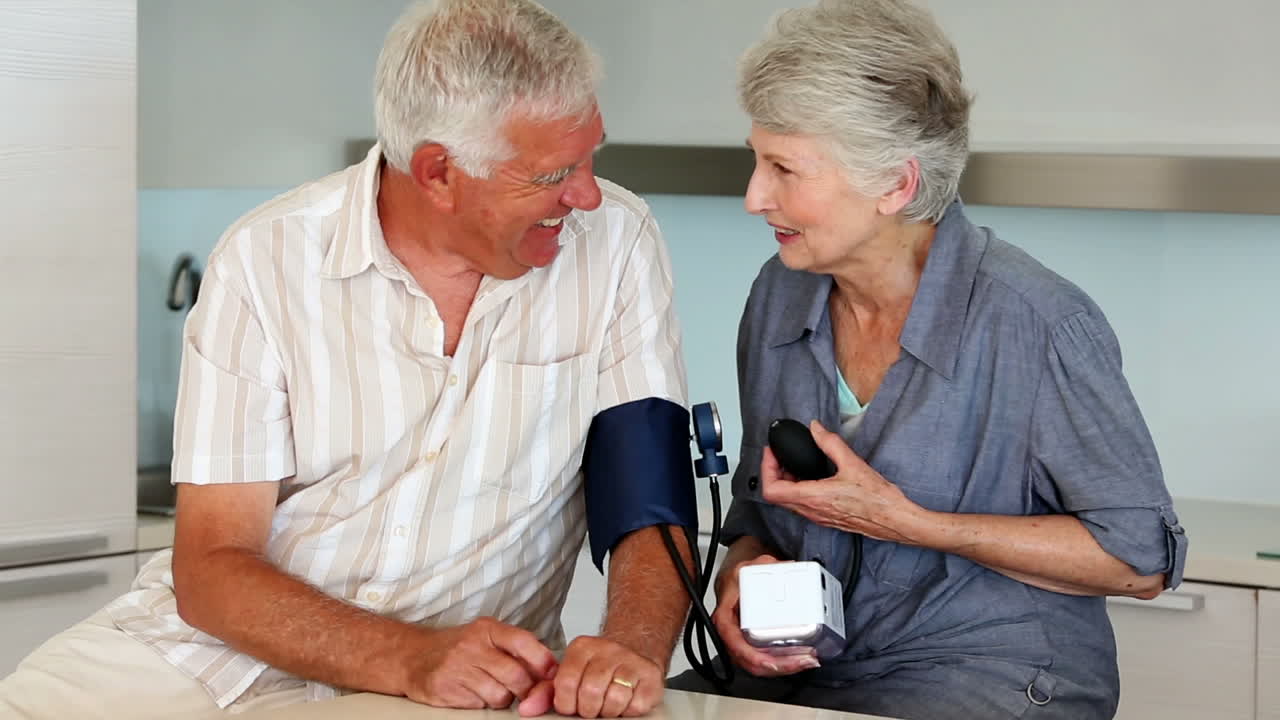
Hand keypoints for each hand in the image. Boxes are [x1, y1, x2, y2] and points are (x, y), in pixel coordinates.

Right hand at [401, 617, 556, 709]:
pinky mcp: (445, 689)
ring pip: (499, 695)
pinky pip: (478, 705)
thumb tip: (550, 670)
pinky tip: (473, 692)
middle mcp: (472, 646)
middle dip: (526, 689)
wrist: (413, 656)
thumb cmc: (457, 648)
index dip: (542, 660)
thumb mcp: (486, 637)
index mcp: (487, 629)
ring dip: (503, 699)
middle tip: (524, 691)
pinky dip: (482, 703)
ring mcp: (457, 668)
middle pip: (515, 675)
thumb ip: (515, 649)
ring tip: (492, 689)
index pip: (523, 641)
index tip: (551, 673)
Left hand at [517, 635, 661, 717]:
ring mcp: (631, 662)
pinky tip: (624, 701)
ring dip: (608, 711)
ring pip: (613, 700)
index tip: (570, 705)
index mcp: (582, 648)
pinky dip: (627, 711)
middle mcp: (607, 650)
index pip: (566, 683)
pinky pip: (635, 706)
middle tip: (590, 707)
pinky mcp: (650, 677)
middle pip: (590, 693)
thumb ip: (546, 692)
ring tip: (606, 705)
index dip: (566, 703)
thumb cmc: (599, 666)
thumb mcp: (570, 672)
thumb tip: (526, 709)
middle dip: (588, 709)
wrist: (636, 649)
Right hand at [710, 554, 820, 677]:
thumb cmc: (739, 576)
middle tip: (801, 660)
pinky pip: (763, 660)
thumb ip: (769, 564)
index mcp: (726, 614)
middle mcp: (731, 632)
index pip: (732, 640)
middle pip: (749, 660)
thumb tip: (786, 568)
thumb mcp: (752, 565)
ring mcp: (740, 640)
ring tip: (805, 661)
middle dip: (777, 665)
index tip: (769, 660)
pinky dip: (781, 664)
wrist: (736, 578)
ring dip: (782, 668)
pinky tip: (797, 661)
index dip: (751, 655)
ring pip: (758, 665)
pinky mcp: (751, 644)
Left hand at [760, 420, 922, 543]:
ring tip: (793, 463)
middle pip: (776, 495)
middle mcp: (812, 511)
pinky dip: (797, 489)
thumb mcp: (852, 464)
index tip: (772, 453)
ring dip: (785, 481)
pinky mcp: (826, 518)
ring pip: (788, 501)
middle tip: (779, 455)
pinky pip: (801, 505)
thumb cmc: (877, 500)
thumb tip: (816, 429)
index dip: (766, 469)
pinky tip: (810, 476)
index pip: (772, 490)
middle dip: (773, 472)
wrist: (894, 521)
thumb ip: (830, 443)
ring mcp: (818, 516)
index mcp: (813, 498)